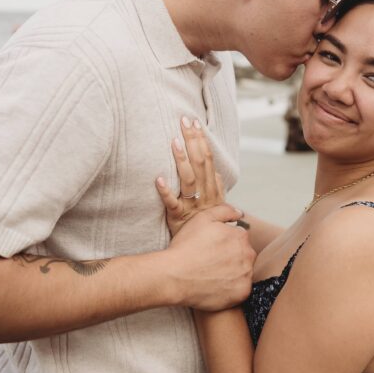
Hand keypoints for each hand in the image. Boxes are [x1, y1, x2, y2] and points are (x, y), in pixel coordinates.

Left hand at [156, 117, 226, 235]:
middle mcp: (205, 195)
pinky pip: (172, 204)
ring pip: (189, 180)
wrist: (204, 252)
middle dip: (192, 140)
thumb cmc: (206, 226)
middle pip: (200, 163)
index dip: (202, 140)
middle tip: (183, 120)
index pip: (208, 159)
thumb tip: (215, 171)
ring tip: (174, 142)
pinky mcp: (178, 218)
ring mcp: (192, 206)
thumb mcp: (216, 207)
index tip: (195, 122)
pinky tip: (158, 179)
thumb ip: (215, 188)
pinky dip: (166, 191)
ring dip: (181, 160)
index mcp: (213, 189)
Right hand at [164, 204, 254, 310]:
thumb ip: (225, 211)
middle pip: (243, 255)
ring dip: (232, 272)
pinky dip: (230, 288)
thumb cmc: (186, 247)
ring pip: (242, 272)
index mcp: (240, 236)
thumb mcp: (202, 219)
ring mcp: (245, 275)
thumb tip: (240, 213)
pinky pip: (240, 289)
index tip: (212, 249)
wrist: (174, 276)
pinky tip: (215, 286)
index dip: (224, 243)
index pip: (239, 238)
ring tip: (211, 275)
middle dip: (231, 257)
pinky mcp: (242, 293)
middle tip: (210, 262)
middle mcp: (248, 255)